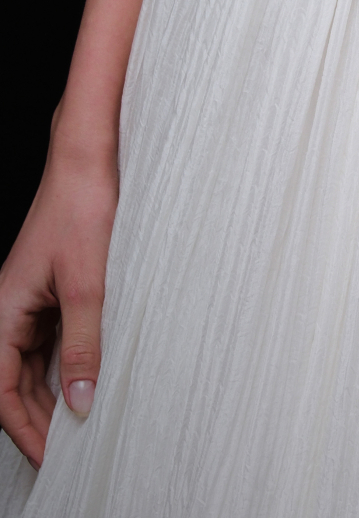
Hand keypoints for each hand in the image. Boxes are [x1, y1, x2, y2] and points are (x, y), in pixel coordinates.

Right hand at [0, 154, 117, 468]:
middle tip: (70, 449)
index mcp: (2, 312)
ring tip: (81, 421)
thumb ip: (83, 343)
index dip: (23, 429)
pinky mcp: (49, 291)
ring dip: (51, 394)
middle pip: (13, 383)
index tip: (48, 457)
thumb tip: (81, 401)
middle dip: (38, 418)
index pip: (1, 391)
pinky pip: (49, 341)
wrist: (88, 162)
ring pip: (32, 364)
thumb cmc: (81, 209)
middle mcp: (8, 310)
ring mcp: (28, 301)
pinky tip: (88, 377)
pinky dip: (64, 364)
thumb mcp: (87, 283)